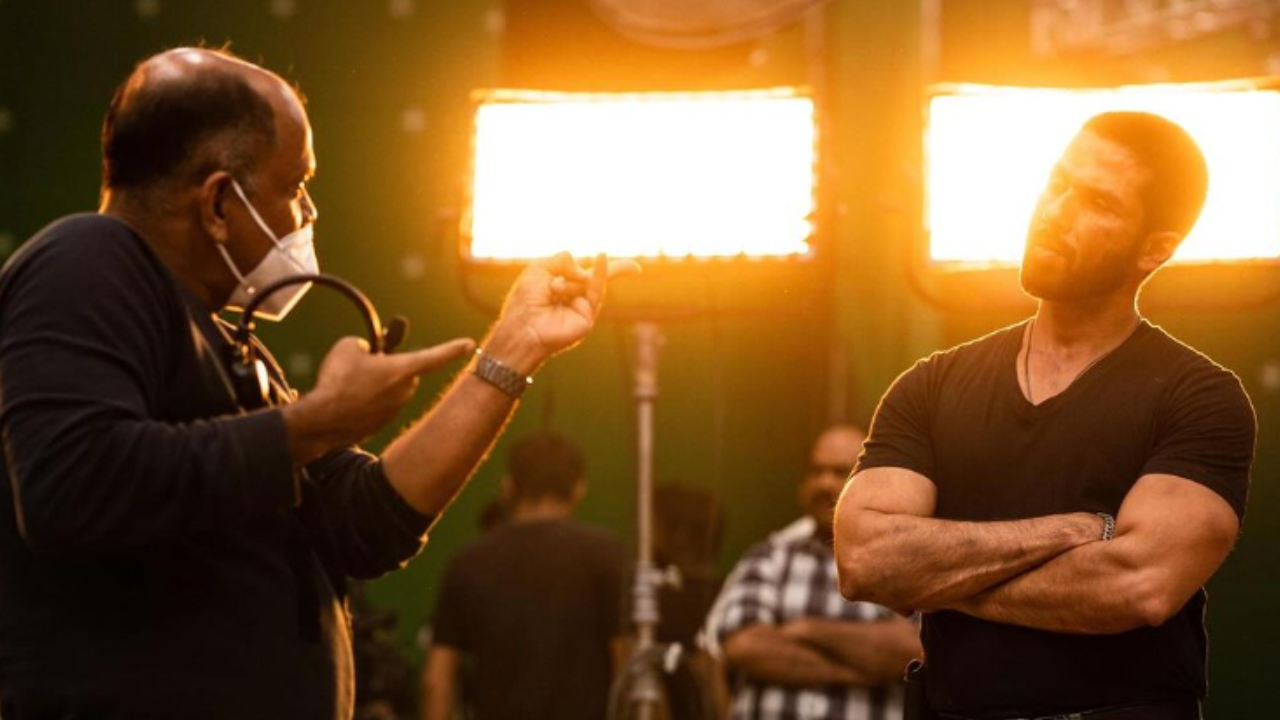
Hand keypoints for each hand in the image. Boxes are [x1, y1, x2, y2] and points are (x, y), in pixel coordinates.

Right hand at [282, 336, 475, 463]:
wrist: (322, 419)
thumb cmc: (338, 380)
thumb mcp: (348, 346)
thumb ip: (365, 344)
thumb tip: (367, 352)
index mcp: (403, 370)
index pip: (434, 356)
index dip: (453, 348)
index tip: (470, 345)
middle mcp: (405, 391)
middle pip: (403, 370)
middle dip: (389, 366)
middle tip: (364, 362)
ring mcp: (394, 410)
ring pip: (388, 388)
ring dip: (373, 383)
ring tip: (347, 384)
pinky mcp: (380, 423)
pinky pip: (375, 404)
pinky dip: (363, 400)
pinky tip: (345, 400)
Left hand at [484, 252, 639, 373]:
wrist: (523, 328)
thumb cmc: (524, 300)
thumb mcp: (539, 269)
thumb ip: (563, 259)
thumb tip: (584, 271)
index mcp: (559, 284)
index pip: (580, 271)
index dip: (591, 265)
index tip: (601, 255)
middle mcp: (572, 296)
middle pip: (596, 278)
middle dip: (616, 270)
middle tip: (636, 268)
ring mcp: (581, 306)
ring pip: (590, 281)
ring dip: (570, 282)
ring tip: (552, 292)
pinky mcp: (587, 315)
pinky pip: (596, 290)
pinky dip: (600, 273)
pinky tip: (602, 257)